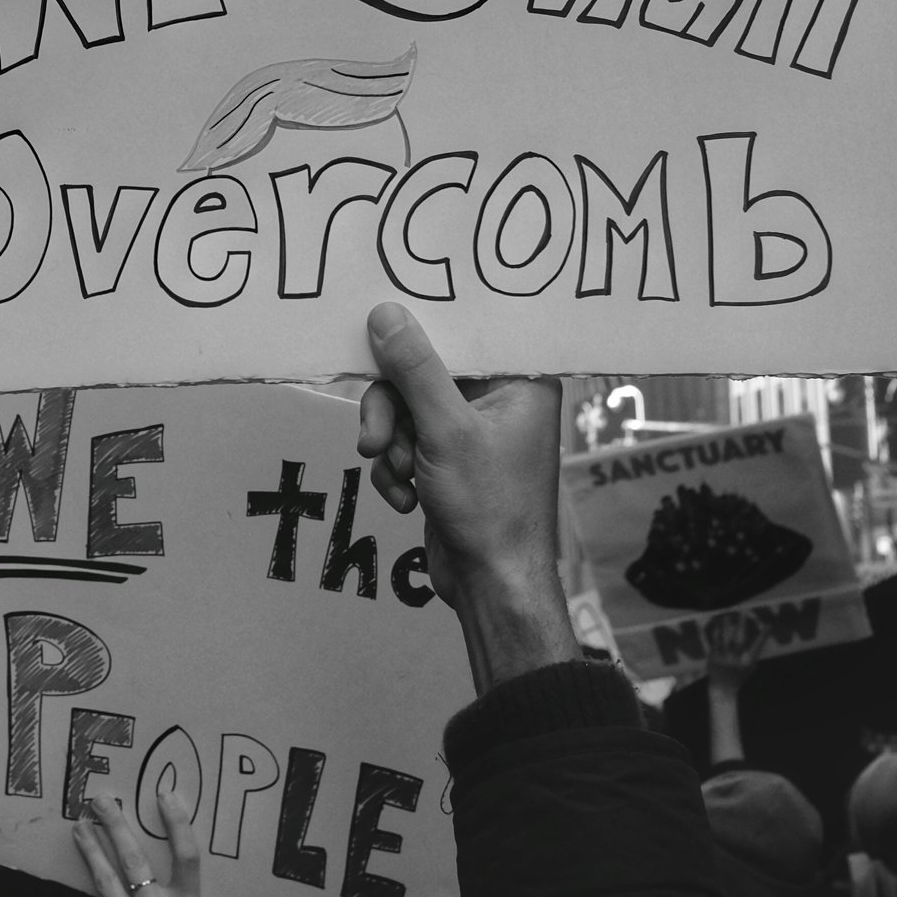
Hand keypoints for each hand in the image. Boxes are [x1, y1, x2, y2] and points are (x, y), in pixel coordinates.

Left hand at [75, 792, 202, 896]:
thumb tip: (159, 853)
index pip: (187, 856)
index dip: (177, 823)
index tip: (165, 796)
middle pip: (135, 855)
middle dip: (115, 822)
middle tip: (101, 800)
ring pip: (105, 872)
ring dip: (91, 845)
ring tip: (81, 826)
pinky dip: (95, 887)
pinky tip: (90, 874)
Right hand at [356, 304, 574, 689]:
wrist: (491, 584)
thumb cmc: (491, 508)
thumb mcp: (445, 430)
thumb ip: (414, 369)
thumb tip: (387, 313)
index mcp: (520, 380)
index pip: (463, 333)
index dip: (419, 333)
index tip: (379, 335)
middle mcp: (500, 399)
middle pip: (422, 373)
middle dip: (393, 411)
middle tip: (376, 438)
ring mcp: (473, 432)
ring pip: (406, 409)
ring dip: (392, 444)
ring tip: (399, 475)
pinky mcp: (449, 460)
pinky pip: (406, 442)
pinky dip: (396, 468)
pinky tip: (405, 498)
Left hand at [704, 610, 770, 690]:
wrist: (723, 689)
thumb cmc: (738, 676)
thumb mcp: (749, 667)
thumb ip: (754, 654)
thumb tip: (760, 640)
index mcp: (748, 662)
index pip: (758, 646)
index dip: (763, 635)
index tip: (769, 624)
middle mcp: (737, 659)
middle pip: (740, 640)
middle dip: (742, 626)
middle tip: (743, 613)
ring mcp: (724, 659)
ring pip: (725, 639)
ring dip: (726, 626)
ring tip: (727, 615)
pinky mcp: (713, 658)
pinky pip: (714, 643)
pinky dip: (715, 634)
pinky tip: (716, 625)